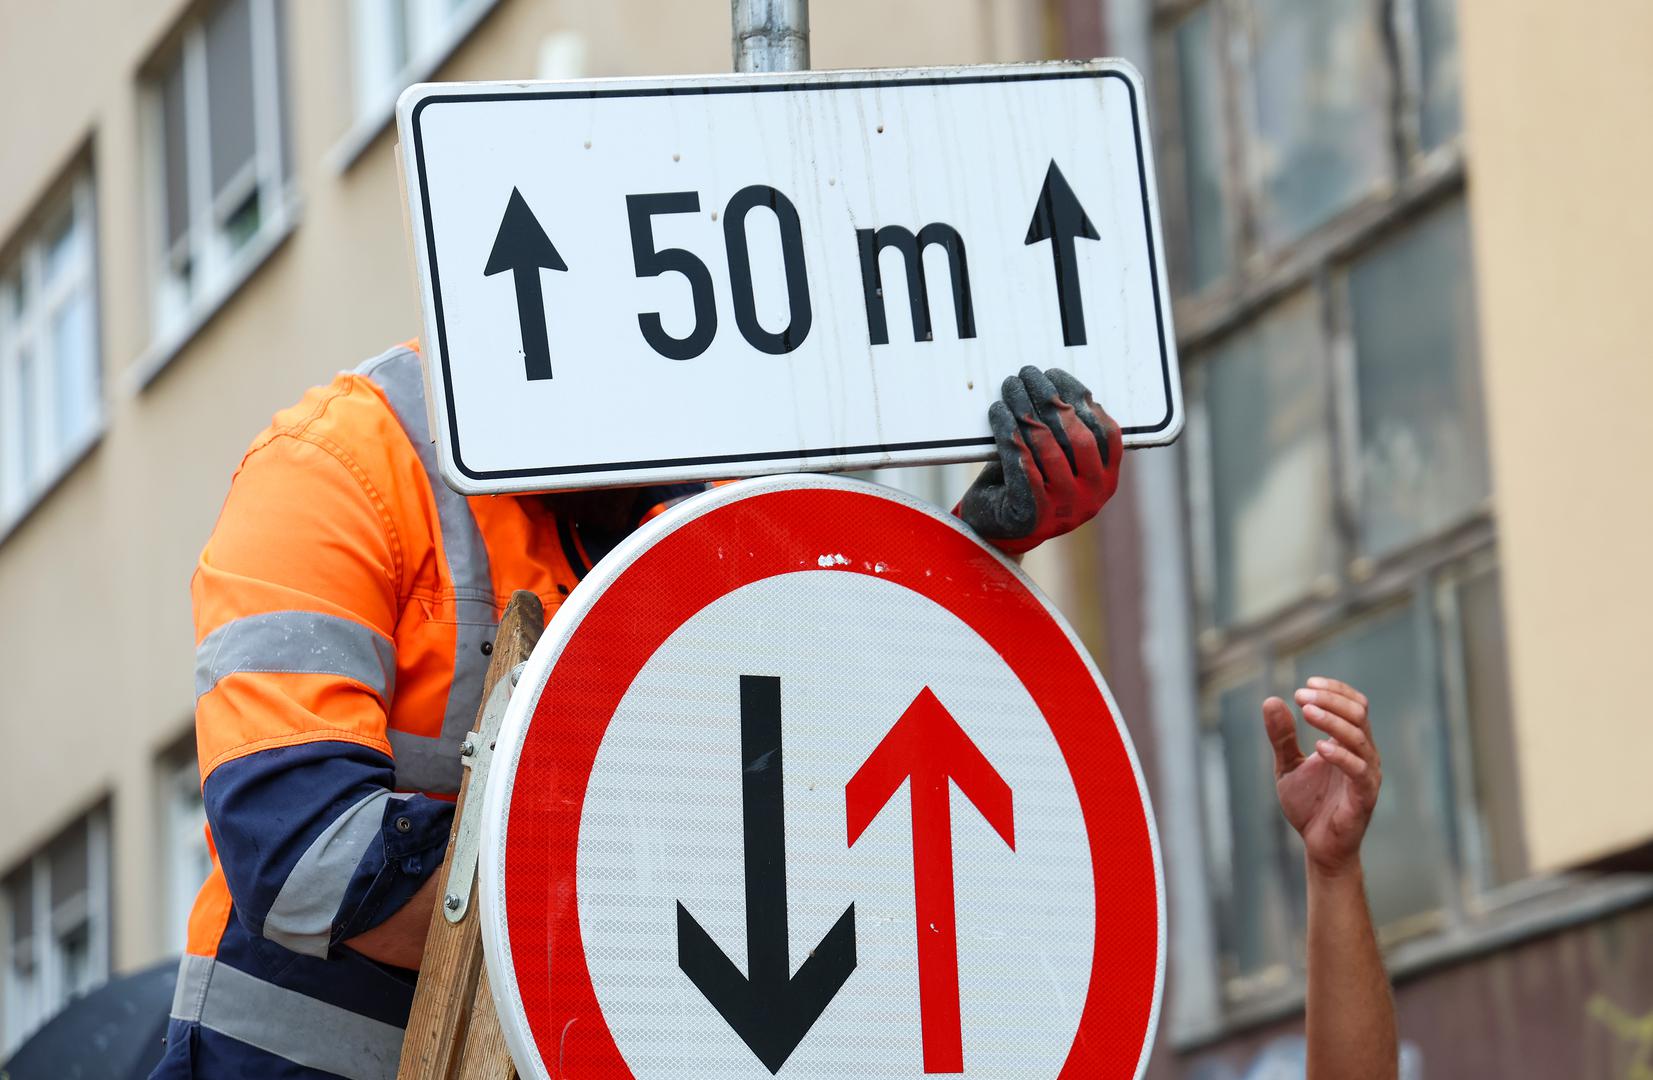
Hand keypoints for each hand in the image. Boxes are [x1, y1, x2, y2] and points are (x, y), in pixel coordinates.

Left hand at [954, 366, 1122, 554]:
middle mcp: (1092, 496)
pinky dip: (1008, 431)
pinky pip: (1019, 461)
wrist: (998, 533)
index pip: (1104, 431)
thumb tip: (1051, 385)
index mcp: (1106, 480)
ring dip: (1025, 407)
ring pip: (1046, 445)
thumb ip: (1063, 433)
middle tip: (1028, 373)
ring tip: (1010, 386)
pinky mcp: (1032, 513)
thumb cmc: (1027, 488)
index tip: (1056, 375)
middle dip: (1050, 396)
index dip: (1080, 397)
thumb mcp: (1055, 461)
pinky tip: (998, 411)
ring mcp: (1063, 508)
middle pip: (1076, 434)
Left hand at [1263, 677, 1381, 875]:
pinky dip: (1341, 755)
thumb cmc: (1309, 804)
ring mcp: (1367, 774)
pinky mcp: (1364, 796)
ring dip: (1332, 721)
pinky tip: (1319, 747)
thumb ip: (1282, 736)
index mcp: (1349, 742)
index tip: (1307, 683)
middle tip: (1301, 695)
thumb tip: (1271, 700)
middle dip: (1330, 700)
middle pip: (1358, 714)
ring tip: (1306, 711)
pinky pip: (1358, 770)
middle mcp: (1364, 754)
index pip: (1354, 704)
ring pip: (1359, 737)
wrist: (1318, 845)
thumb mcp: (1287, 765)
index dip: (1335, 690)